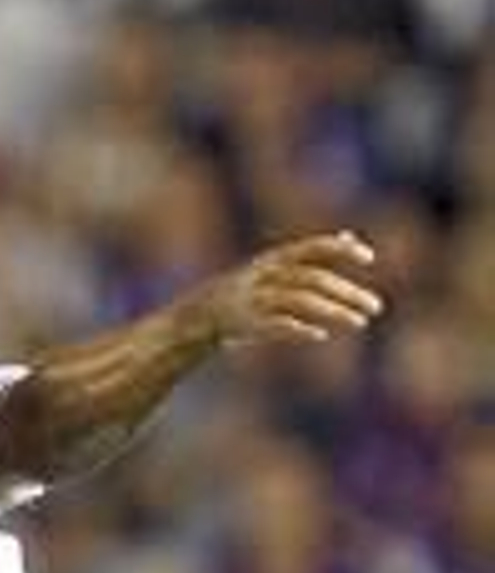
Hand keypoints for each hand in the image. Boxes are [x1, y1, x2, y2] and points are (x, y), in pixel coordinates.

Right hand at [194, 232, 382, 348]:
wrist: (194, 319)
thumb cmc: (243, 292)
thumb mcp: (274, 266)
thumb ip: (310, 254)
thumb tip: (349, 236)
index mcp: (272, 261)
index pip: (311, 249)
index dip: (340, 250)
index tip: (369, 258)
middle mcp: (264, 276)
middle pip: (312, 279)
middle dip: (346, 292)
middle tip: (377, 307)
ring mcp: (253, 300)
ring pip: (299, 301)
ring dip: (333, 311)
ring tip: (360, 322)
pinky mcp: (244, 325)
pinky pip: (275, 325)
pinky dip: (297, 329)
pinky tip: (319, 336)